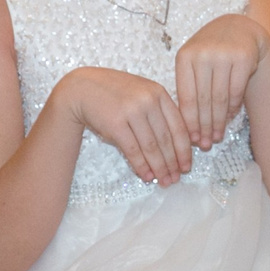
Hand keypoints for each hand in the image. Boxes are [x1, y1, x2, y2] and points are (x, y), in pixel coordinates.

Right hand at [64, 67, 192, 185]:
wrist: (82, 89)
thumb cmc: (114, 94)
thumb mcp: (142, 94)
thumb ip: (160, 112)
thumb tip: (177, 147)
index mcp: (159, 93)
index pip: (178, 126)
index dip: (184, 150)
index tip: (187, 165)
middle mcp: (148, 101)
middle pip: (166, 139)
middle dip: (173, 163)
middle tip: (176, 178)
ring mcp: (131, 111)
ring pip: (151, 147)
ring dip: (159, 167)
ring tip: (164, 181)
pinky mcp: (115, 124)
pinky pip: (133, 150)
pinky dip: (141, 166)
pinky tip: (147, 176)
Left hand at [172, 13, 266, 148]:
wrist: (238, 29)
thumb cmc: (211, 52)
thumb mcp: (194, 63)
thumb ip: (190, 88)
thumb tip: (187, 129)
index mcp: (185, 57)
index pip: (186, 96)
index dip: (189, 121)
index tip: (191, 140)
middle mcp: (203, 54)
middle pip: (203, 100)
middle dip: (204, 126)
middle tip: (205, 145)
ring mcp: (224, 54)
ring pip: (220, 98)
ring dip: (219, 122)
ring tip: (217, 137)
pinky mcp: (243, 57)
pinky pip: (237, 91)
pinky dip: (232, 109)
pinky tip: (229, 120)